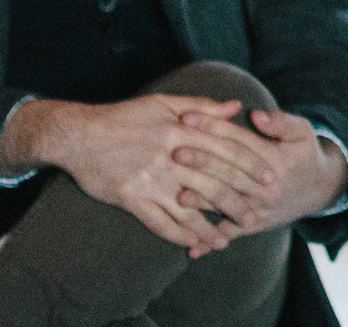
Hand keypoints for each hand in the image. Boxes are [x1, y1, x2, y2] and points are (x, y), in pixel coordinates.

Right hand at [4, 92, 261, 257]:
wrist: (78, 135)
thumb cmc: (123, 117)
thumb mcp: (163, 103)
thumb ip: (203, 106)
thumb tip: (237, 107)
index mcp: (181, 130)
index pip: (226, 149)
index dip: (251, 165)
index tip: (269, 178)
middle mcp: (170, 156)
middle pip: (214, 181)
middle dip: (239, 200)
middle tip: (258, 214)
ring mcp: (150, 179)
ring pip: (188, 207)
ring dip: (210, 225)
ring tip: (228, 239)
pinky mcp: (130, 198)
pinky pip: (157, 221)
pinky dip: (176, 235)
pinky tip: (191, 244)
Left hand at [167, 106, 347, 235]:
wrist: (318, 189)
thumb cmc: (303, 154)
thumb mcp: (301, 131)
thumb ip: (280, 122)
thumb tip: (256, 114)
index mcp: (276, 159)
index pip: (240, 142)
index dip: (215, 128)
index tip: (188, 117)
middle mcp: (266, 186)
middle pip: (230, 172)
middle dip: (202, 162)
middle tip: (175, 152)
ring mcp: (259, 208)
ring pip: (226, 203)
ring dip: (201, 200)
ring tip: (177, 195)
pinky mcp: (254, 226)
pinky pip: (230, 234)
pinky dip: (210, 242)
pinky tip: (191, 247)